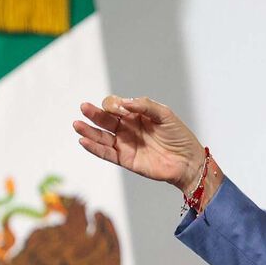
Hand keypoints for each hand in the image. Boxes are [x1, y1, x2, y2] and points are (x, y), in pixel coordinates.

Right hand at [74, 96, 219, 192]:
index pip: (118, 107)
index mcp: (137, 116)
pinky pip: (106, 153)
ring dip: (89, 131)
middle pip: (106, 120)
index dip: (113, 104)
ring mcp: (126, 144)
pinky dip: (95, 148)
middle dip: (95, 114)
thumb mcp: (165, 115)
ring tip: (77, 124)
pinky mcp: (126, 159)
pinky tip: (84, 141)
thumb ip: (144, 106)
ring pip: (102, 137)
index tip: (115, 106)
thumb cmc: (179, 136)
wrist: (188, 161)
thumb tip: (123, 103)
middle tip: (84, 108)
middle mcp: (128, 129)